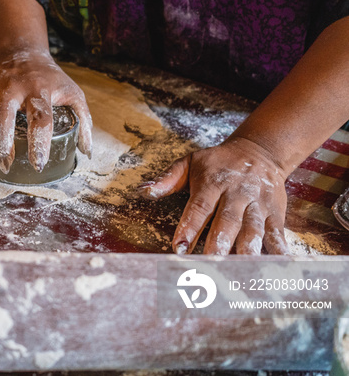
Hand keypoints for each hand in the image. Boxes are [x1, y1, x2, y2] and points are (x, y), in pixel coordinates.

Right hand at [0, 50, 91, 172]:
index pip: (41, 118)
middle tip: (6, 165)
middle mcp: (14, 85)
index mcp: (41, 89)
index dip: (39, 143)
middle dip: (2, 141)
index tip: (37, 164)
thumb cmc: (51, 81)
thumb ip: (84, 121)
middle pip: (3, 113)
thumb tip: (85, 151)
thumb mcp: (73, 94)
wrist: (24, 53)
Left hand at [139, 137, 289, 254]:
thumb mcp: (190, 162)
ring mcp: (259, 204)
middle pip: (228, 221)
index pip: (199, 207)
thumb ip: (168, 179)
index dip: (189, 227)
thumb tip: (145, 191)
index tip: (179, 248)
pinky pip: (277, 234)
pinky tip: (276, 268)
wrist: (260, 151)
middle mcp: (237, 193)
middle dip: (220, 243)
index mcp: (213, 182)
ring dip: (248, 251)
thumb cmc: (218, 162)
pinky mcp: (276, 214)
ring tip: (241, 271)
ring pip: (254, 229)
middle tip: (210, 264)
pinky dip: (278, 251)